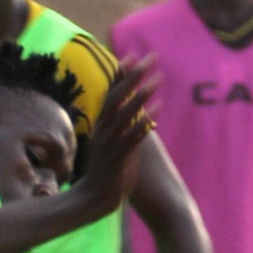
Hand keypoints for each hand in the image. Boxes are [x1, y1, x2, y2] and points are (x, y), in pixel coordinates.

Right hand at [74, 54, 157, 218]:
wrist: (94, 198)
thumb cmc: (106, 169)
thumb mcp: (112, 142)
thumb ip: (121, 124)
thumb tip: (135, 108)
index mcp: (101, 124)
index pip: (111, 92)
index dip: (121, 74)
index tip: (133, 55)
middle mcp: (103, 129)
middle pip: (118, 96)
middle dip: (134, 75)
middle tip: (151, 58)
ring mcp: (109, 143)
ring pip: (126, 113)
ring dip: (142, 94)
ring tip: (158, 79)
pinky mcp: (118, 158)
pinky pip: (132, 136)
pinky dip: (144, 121)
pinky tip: (157, 109)